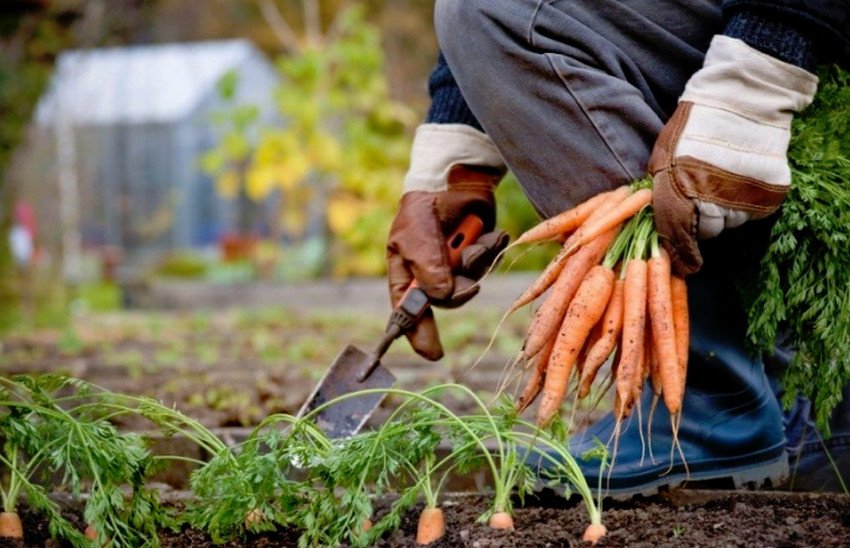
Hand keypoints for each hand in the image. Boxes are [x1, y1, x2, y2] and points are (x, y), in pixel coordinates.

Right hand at [386, 164, 508, 359]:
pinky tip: (490, 235)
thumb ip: (427, 266)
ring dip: (475, 261)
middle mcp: (432, 276)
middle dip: (460, 291)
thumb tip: (442, 297)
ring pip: (472, 282)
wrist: (453, 180)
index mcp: (407, 276)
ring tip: (472, 239)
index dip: (418, 335)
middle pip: (448, 301)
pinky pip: (488, 265)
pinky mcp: (479, 256)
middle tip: (468, 282)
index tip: (431, 354)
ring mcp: (457, 267)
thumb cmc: (423, 209)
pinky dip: (490, 249)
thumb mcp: (416, 236)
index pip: (409, 313)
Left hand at [649, 36, 817, 275]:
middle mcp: (711, 201)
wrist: (743, 100)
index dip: (680, 252)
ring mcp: (742, 199)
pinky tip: (740, 180)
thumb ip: (661, 189)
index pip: (677, 235)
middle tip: (701, 198)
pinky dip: (745, 203)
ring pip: (730, 223)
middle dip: (701, 221)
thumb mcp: (663, 155)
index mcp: (679, 191)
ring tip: (722, 181)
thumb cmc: (694, 125)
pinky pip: (752, 213)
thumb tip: (659, 220)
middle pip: (706, 231)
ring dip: (724, 211)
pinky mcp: (768, 195)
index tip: (685, 264)